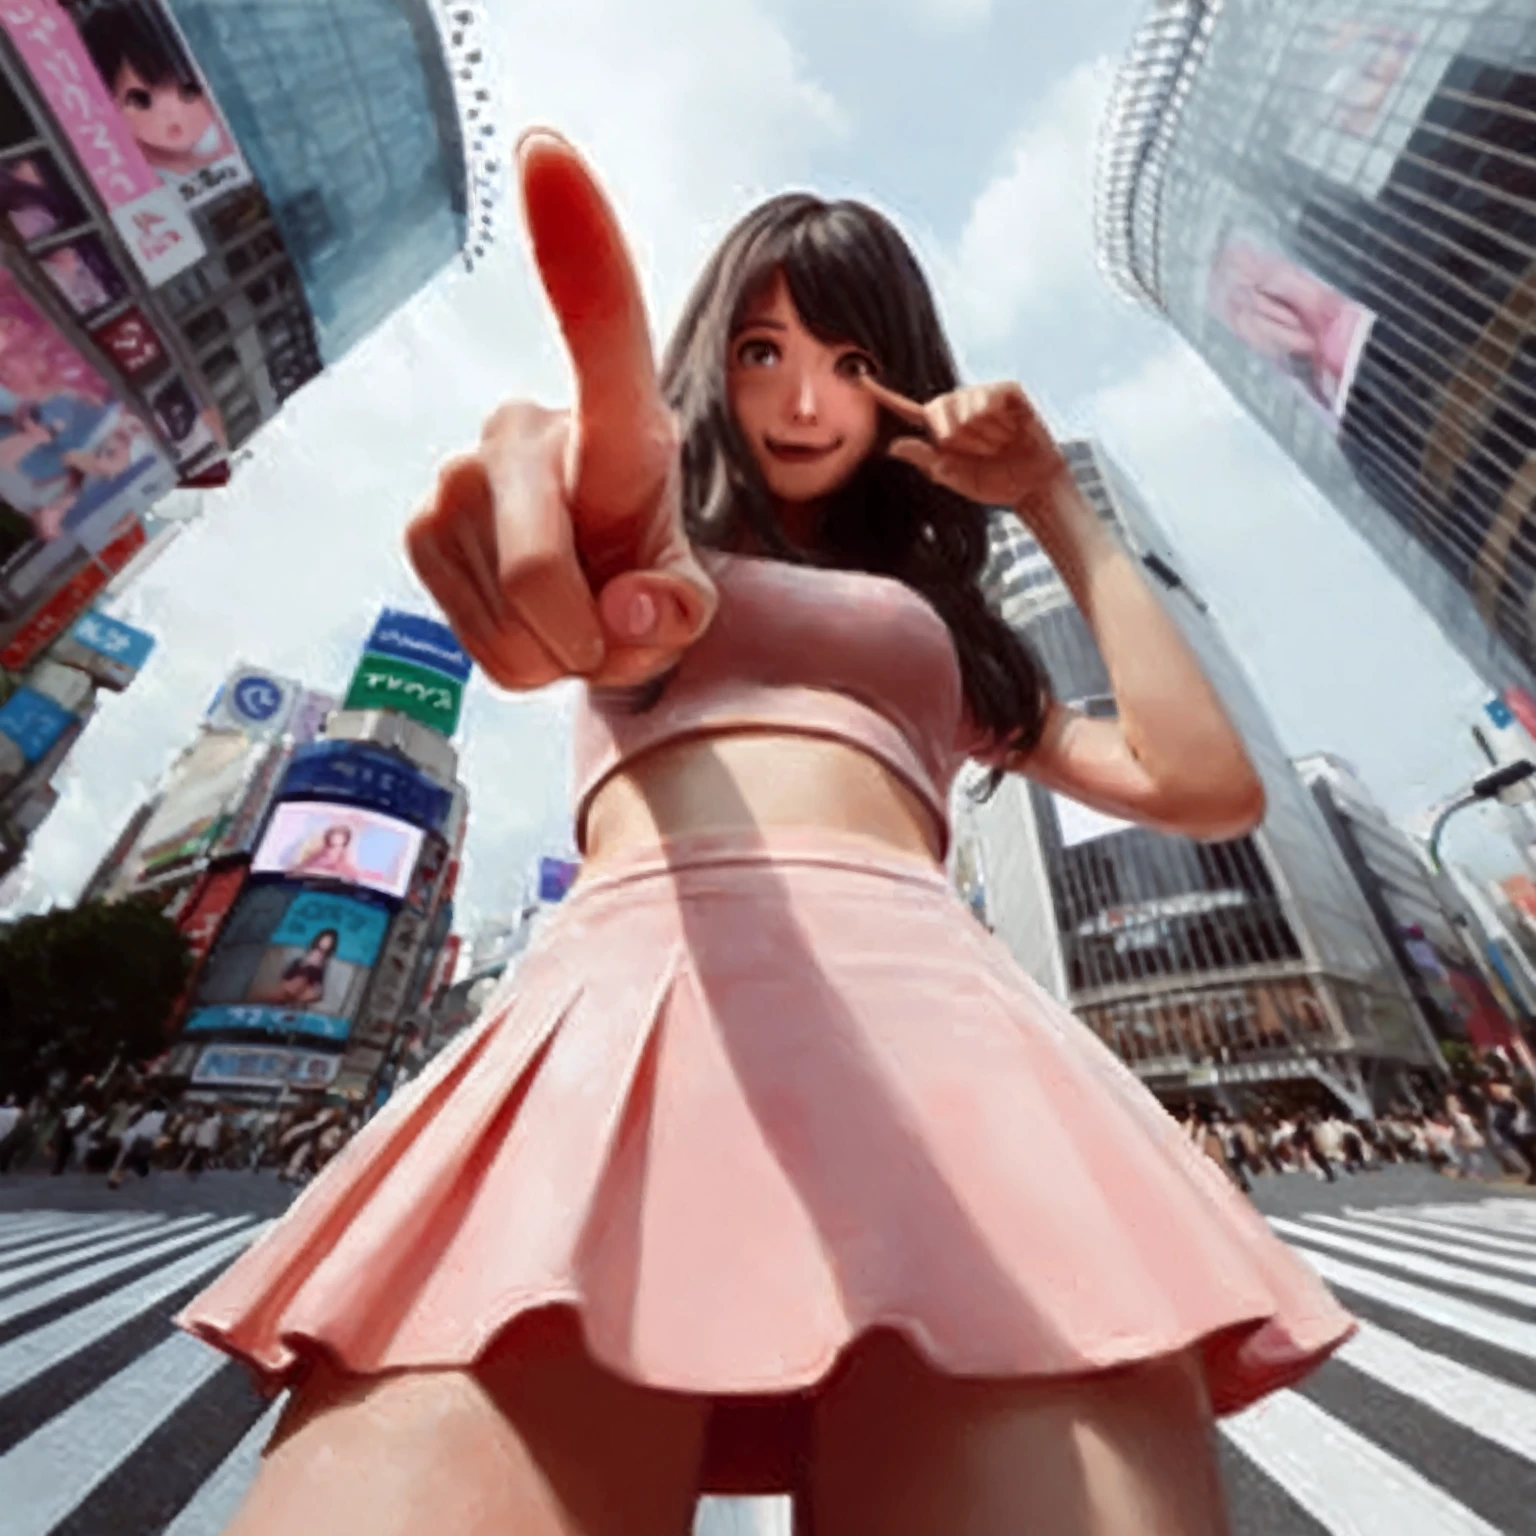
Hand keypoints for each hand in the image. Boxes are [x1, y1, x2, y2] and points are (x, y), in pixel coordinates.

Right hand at [406, 131, 715, 689]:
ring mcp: (459, 473)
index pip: (604, 330)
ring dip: (554, 654)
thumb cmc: (641, 571)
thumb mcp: (685, 596)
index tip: (546, 152)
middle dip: (589, 641)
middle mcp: (527, 427)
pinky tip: (526, 621)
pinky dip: (515, 660)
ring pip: (513, 624)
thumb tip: (622, 613)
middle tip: (609, 633)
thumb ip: (681, 609)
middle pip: (546, 571)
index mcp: (617, 423)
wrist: (585, 602)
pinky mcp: (419, 525)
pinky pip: (475, 644)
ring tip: (569, 616)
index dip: (579, 248)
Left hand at [862, 377, 1069, 512]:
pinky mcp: (1006, 392)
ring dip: (982, 433)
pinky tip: (1011, 428)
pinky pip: (989, 399)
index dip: (884, 396)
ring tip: (1000, 442)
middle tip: (982, 451)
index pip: (907, 410)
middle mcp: (958, 408)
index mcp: (940, 430)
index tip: (861, 381)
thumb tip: (893, 445)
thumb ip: (927, 461)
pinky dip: (997, 418)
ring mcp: (982, 396)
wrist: (1032, 484)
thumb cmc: (994, 482)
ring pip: (964, 407)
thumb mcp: (956, 477)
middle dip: (957, 437)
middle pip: (938, 410)